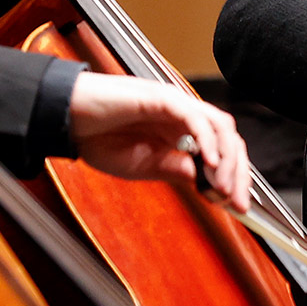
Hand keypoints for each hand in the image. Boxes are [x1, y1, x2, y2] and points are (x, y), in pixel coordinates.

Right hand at [69, 73, 251, 210]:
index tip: (236, 207)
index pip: (223, 152)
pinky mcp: (163, 98)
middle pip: (230, 140)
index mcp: (183, 132)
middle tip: (238, 204)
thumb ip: (175, 170)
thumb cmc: (99, 138)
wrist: (67, 119)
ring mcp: (177, 105)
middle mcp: (186, 116)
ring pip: (221, 127)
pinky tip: (208, 163)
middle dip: (239, 174)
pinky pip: (195, 118)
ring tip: (223, 188)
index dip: (235, 178)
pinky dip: (208, 141)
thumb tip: (205, 181)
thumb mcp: (143, 166)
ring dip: (228, 160)